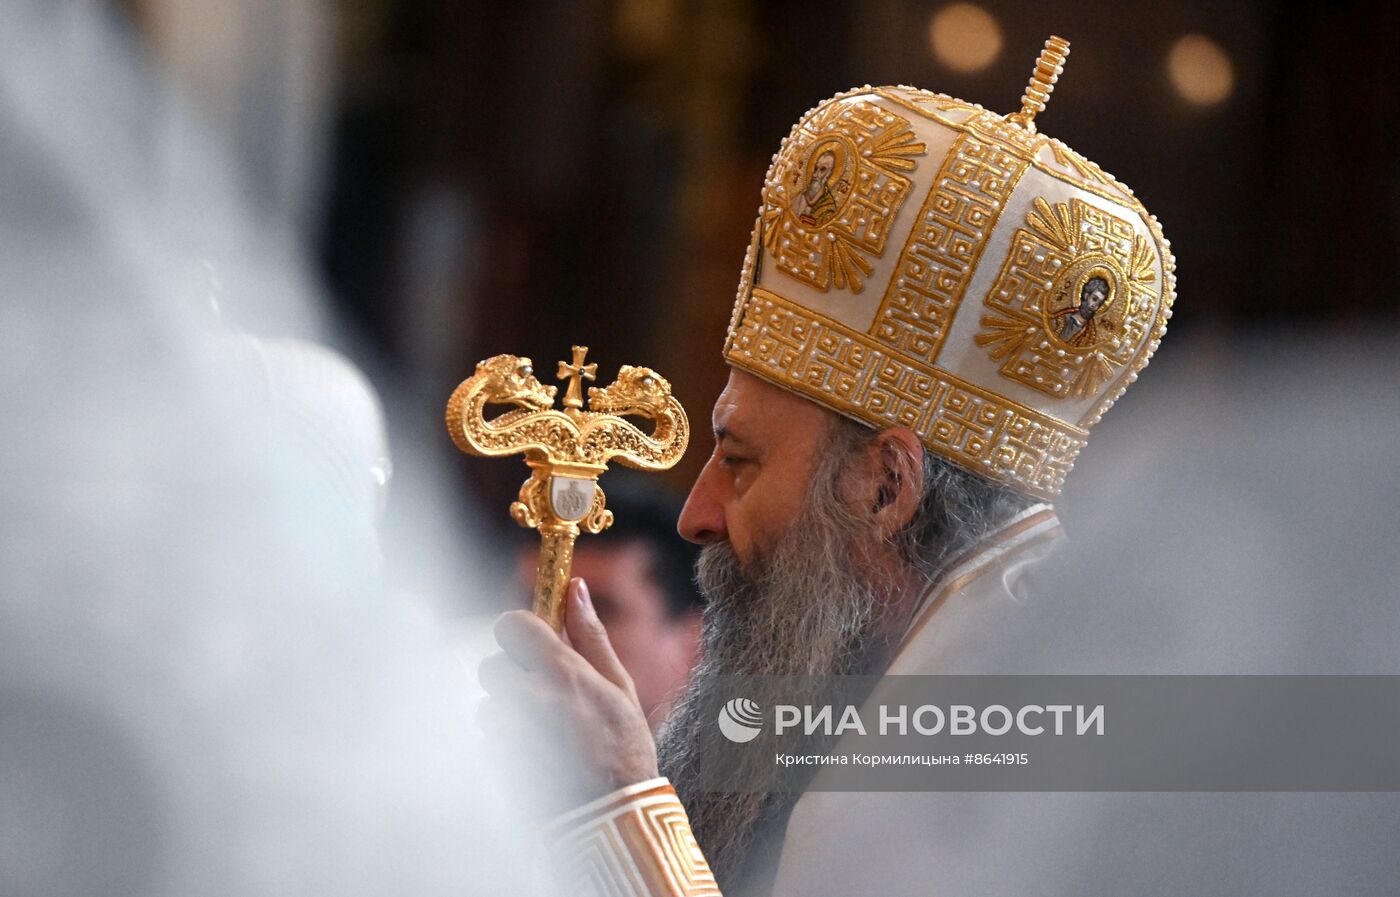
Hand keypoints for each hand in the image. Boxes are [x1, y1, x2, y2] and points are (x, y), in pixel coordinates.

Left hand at [479, 578, 658, 805]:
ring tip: (546, 733)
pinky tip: (537, 756)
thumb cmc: (624, 749)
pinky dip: (505, 743)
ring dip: (508, 712)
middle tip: (546, 696)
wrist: (611, 818)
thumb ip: (591, 635)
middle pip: (492, 664)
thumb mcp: (621, 686)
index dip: (521, 631)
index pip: (511, 624)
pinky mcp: (495, 760)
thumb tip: (575, 587)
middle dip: (513, 675)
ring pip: (487, 703)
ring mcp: (508, 731)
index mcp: (561, 671)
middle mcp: (528, 696)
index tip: (536, 645)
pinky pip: (487, 738)